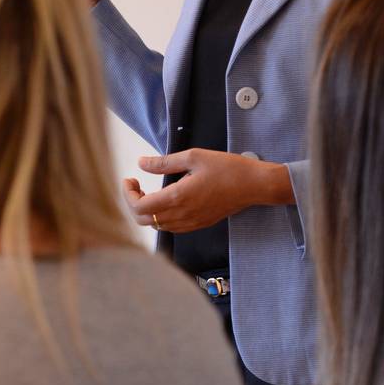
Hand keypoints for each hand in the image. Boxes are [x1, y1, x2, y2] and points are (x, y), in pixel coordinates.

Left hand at [121, 149, 294, 232]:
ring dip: (146, 210)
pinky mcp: (199, 224)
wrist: (255, 186)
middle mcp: (182, 215)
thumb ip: (164, 162)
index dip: (128, 194)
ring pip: (157, 225)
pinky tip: (165, 200)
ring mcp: (191, 223)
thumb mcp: (194, 157)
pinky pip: (171, 227)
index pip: (139, 207)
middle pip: (144, 220)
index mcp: (178, 197)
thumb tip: (141, 163)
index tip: (130, 179)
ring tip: (148, 190)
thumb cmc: (227, 168)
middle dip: (133, 203)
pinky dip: (160, 216)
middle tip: (136, 184)